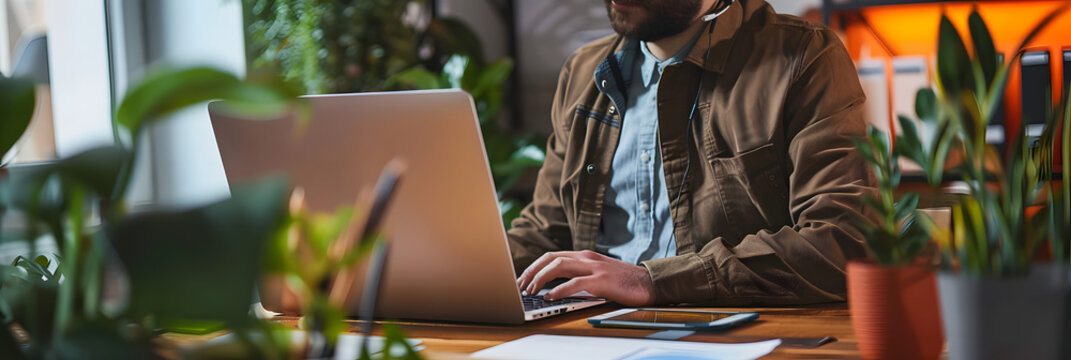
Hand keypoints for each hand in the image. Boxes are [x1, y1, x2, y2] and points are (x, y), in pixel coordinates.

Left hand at [515, 250, 654, 305]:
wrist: (650, 283)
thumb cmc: (624, 281)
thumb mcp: (599, 272)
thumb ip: (581, 274)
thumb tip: (557, 285)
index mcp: (585, 256)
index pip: (553, 256)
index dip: (535, 266)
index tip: (523, 279)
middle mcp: (587, 258)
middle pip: (551, 258)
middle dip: (532, 271)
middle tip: (521, 285)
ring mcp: (594, 267)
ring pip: (559, 265)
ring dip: (540, 278)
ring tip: (531, 290)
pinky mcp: (601, 280)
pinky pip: (574, 283)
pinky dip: (559, 289)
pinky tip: (550, 296)